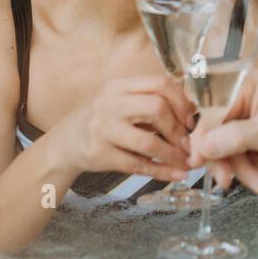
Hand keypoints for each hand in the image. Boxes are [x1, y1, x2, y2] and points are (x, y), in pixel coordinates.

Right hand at [50, 75, 194, 182]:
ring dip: (173, 155)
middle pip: (156, 108)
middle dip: (178, 129)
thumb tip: (193, 113)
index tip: (190, 119)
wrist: (65, 142)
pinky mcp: (100, 155)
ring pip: (148, 142)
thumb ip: (151, 103)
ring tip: (185, 162)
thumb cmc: (103, 120)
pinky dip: (162, 171)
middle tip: (188, 143)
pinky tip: (176, 175)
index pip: (159, 84)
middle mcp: (110, 104)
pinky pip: (138, 165)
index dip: (182, 101)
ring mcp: (103, 130)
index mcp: (119, 86)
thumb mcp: (121, 102)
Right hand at [187, 68, 257, 194]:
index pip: (210, 108)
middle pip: (210, 132)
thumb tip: (200, 148)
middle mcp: (238, 101)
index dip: (201, 135)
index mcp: (243, 84)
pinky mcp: (245, 144)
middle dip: (221, 159)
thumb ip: (232, 138)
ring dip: (238, 170)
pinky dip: (244, 174)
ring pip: (220, 150)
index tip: (197, 158)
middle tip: (225, 179)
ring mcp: (241, 124)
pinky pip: (232, 161)